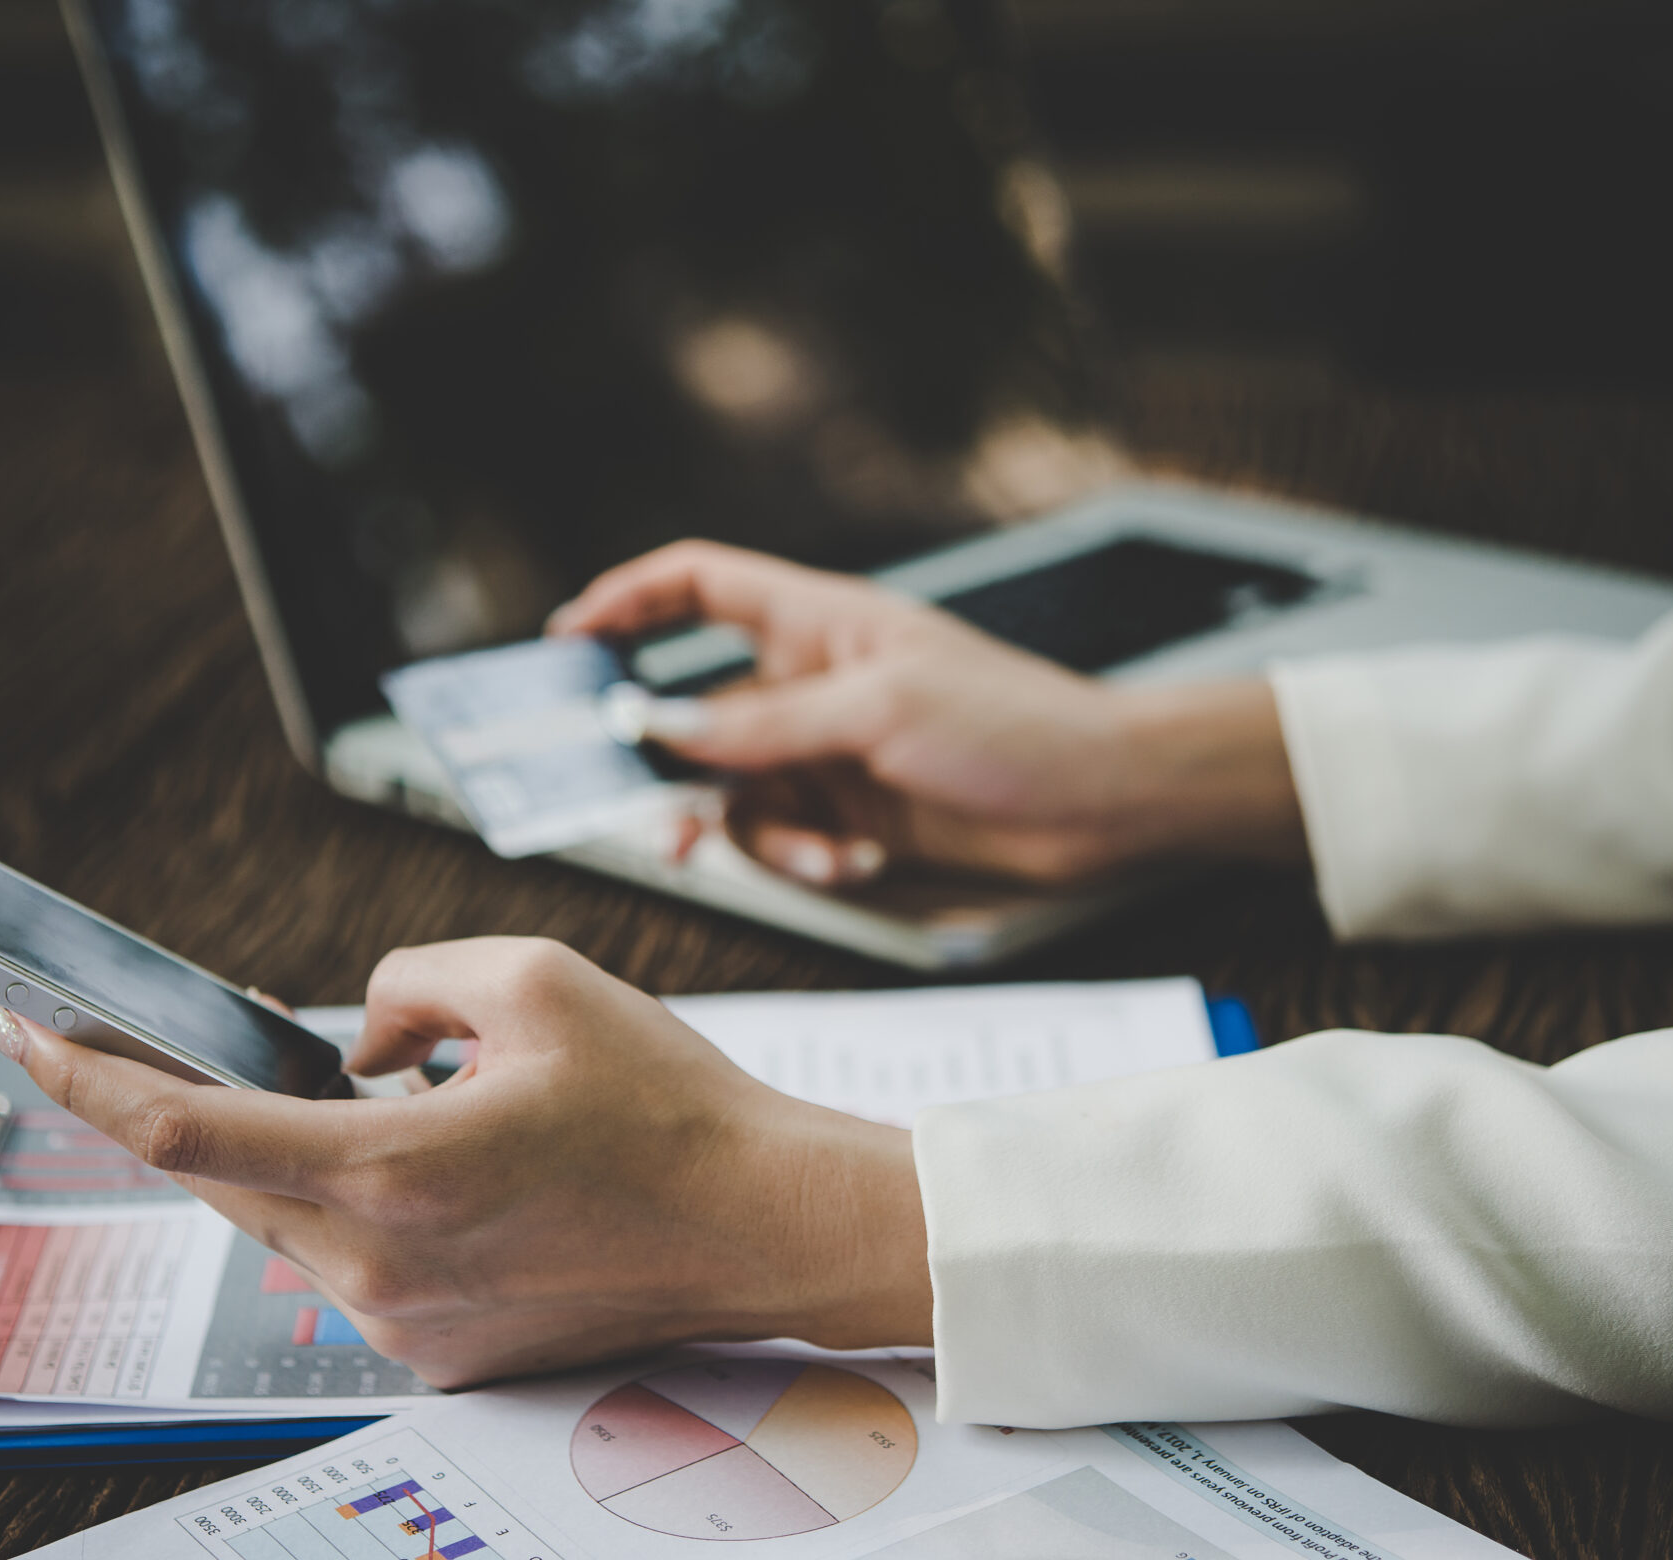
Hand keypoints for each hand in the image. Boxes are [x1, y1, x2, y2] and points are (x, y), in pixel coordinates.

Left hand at [0, 938, 928, 1387]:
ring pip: (290, 1220)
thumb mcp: (532, 977)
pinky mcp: (439, 1353)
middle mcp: (377, 1266)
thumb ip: (401, 985)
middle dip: (190, 1107)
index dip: (83, 1078)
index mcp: (389, 1169)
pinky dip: (360, 1205)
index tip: (18, 1030)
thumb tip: (347, 1041)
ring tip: (385, 1104)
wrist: (763, 1223)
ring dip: (300, 1156)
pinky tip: (440, 1168)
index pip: (181, 1129)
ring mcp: (404, 1323)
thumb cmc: (667, 1103)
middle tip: (163, 1046)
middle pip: (223, 1177)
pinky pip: (352, 1264)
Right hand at [549, 539, 1306, 886]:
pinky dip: (806, 857)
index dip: (629, 601)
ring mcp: (830, 751)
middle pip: (698, 714)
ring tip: (819, 855)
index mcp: (819, 622)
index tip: (567, 641)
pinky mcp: (851, 812)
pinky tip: (857, 862)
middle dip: (674, 769)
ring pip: (736, 794)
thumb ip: (762, 727)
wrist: (1105, 802)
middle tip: (653, 816)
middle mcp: (814, 682)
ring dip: (759, 834)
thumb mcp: (877, 712)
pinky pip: (786, 837)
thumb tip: (661, 728)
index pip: (700, 585)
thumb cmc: (1016, 724)